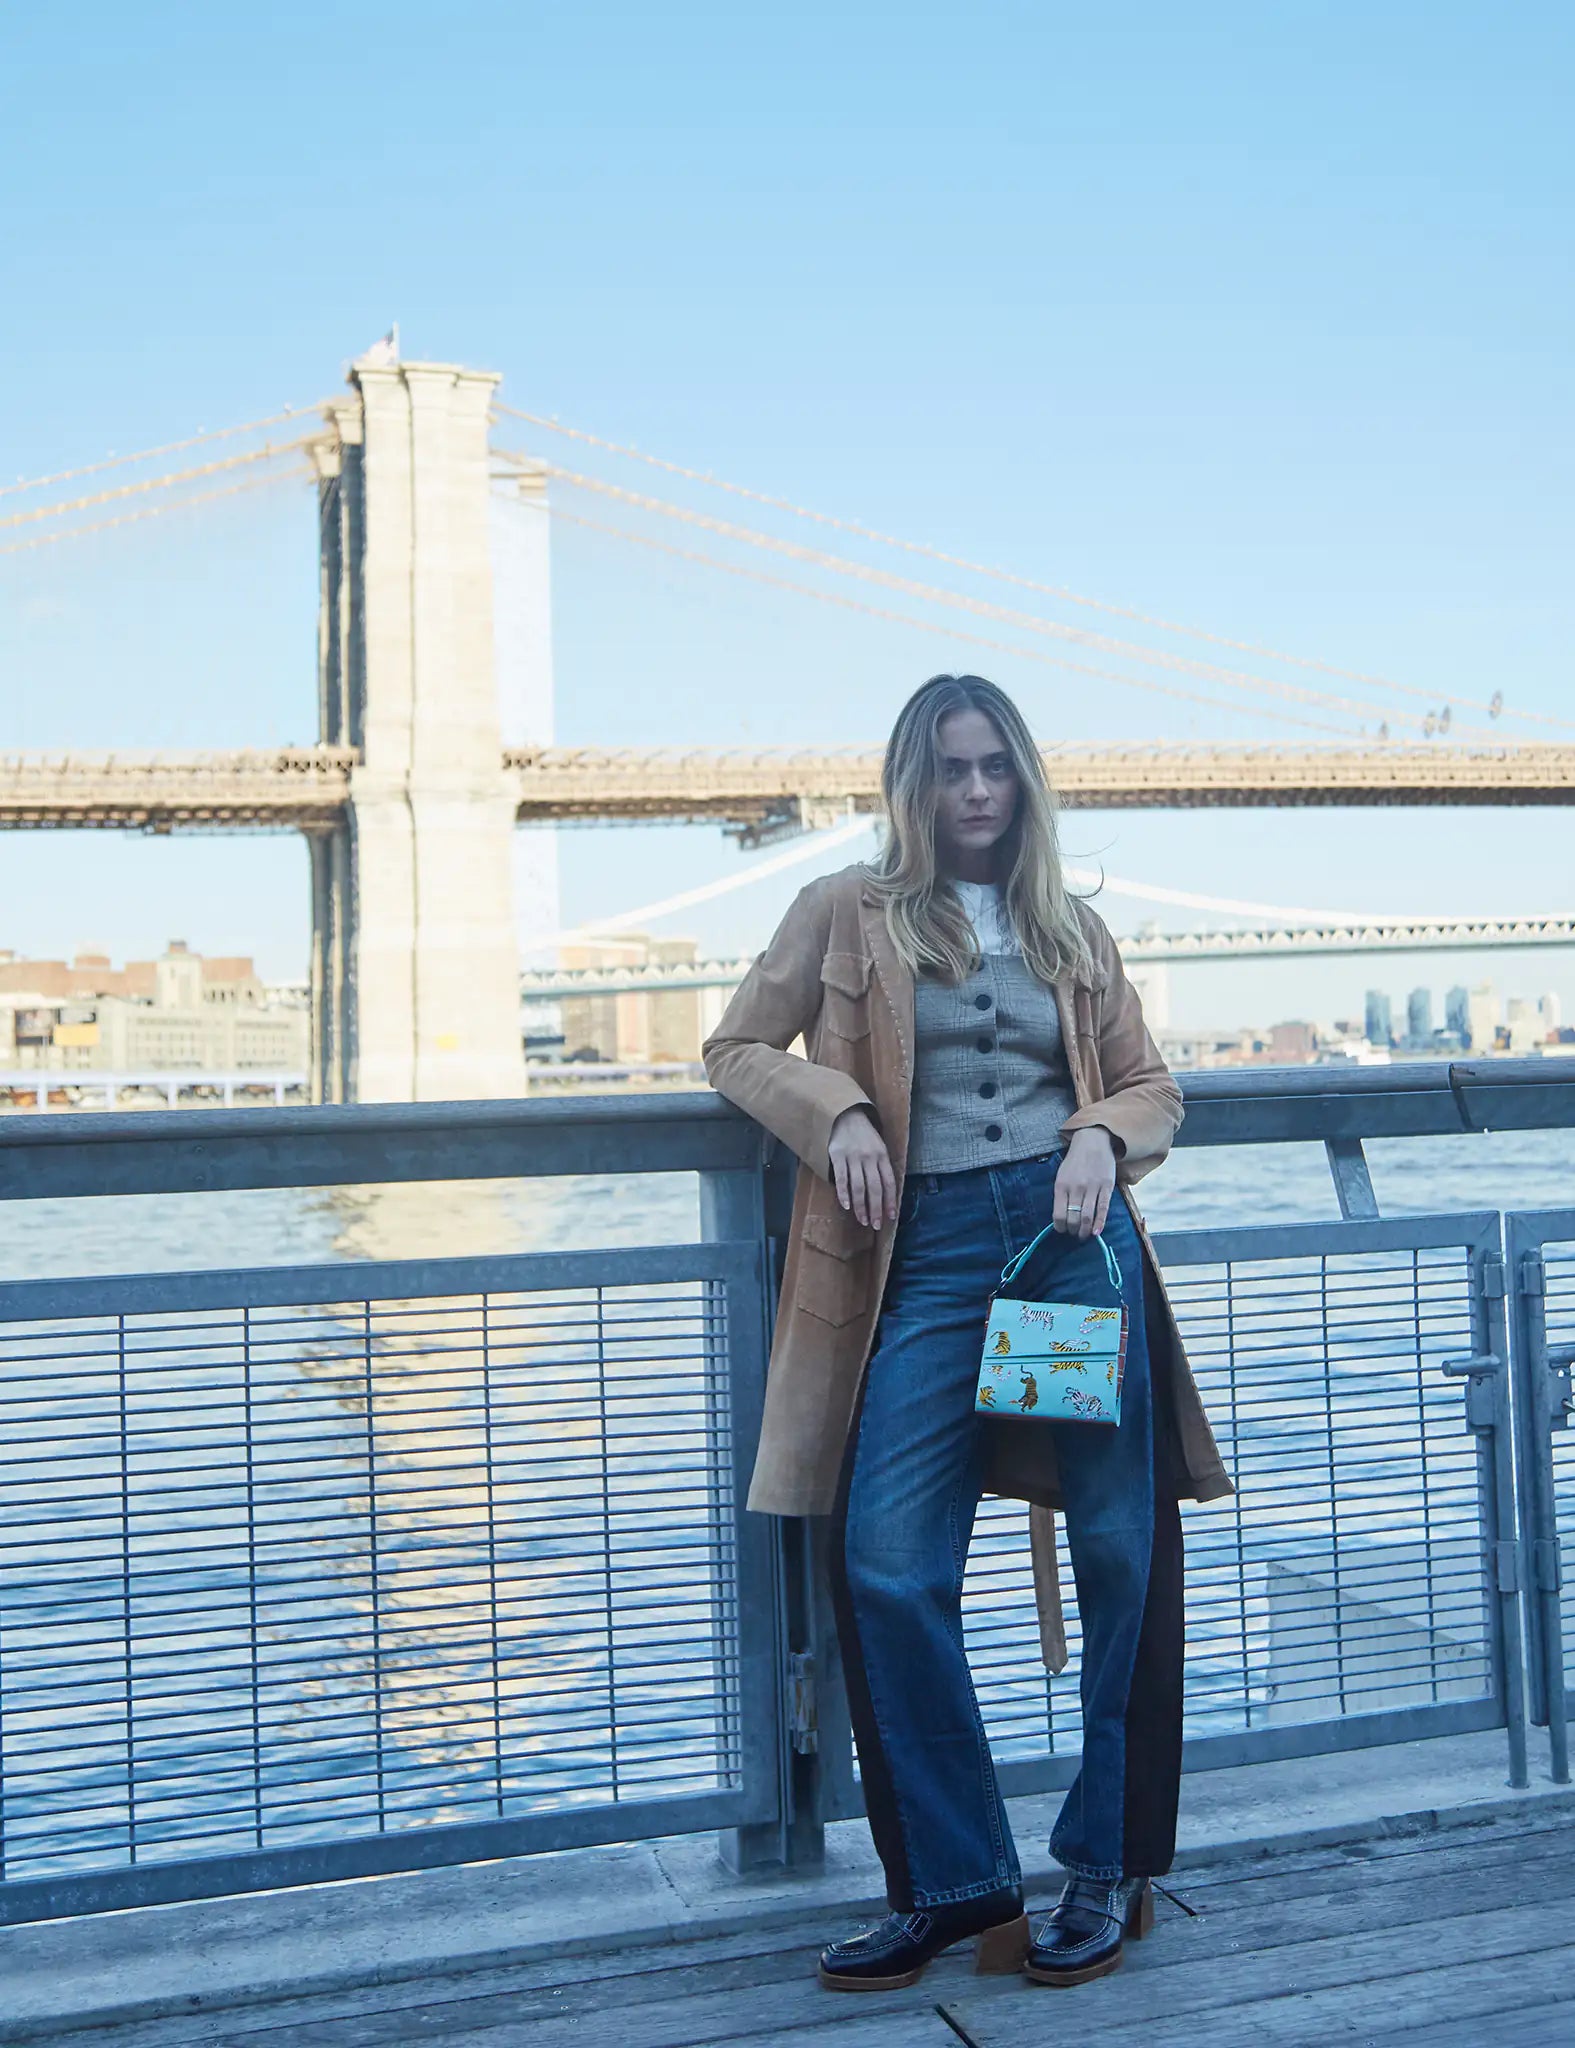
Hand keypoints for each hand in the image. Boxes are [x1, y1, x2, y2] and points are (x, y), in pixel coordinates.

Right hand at [827, 1106, 896, 1228]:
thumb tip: (886, 1193)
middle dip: (876, 1209)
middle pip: (875, 1188)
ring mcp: (853, 1157)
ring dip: (861, 1206)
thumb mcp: (879, 1147)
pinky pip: (841, 1179)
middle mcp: (870, 1157)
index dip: (890, 1201)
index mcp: (882, 1155)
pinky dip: (844, 1194)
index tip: (891, 1217)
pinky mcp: (837, 1156)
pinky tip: (846, 1206)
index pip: (889, 1182)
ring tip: (863, 1220)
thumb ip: (882, 1167)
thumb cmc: (864, 1135)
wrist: (845, 1115)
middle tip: (876, 1225)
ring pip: (859, 1187)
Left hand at [1054, 1127, 1116, 1240]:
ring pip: (1087, 1217)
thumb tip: (1061, 1217)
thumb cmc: (1075, 1161)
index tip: (1063, 1230)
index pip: (1058, 1215)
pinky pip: (1103, 1209)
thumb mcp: (1061, 1176)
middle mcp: (1076, 1188)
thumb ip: (1061, 1195)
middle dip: (1073, 1231)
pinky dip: (1099, 1223)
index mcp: (1062, 1186)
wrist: (1092, 1142)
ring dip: (1085, 1231)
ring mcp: (1092, 1188)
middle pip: (1073, 1219)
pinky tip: (1096, 1232)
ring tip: (1084, 1235)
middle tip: (1075, 1234)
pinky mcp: (1106, 1187)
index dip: (1060, 1227)